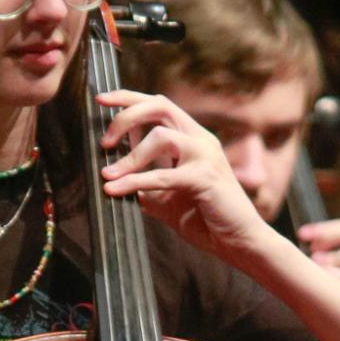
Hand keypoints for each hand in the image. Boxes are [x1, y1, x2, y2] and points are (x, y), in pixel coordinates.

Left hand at [97, 88, 263, 260]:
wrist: (238, 242)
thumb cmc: (205, 218)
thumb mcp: (166, 192)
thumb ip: (145, 176)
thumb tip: (111, 171)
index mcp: (193, 138)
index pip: (159, 105)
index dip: (128, 98)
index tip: (101, 101)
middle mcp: (201, 139)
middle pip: (160, 106)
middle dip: (126, 116)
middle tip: (104, 141)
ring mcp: (206, 155)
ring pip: (160, 136)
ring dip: (130, 157)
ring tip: (108, 175)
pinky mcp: (206, 177)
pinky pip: (162, 175)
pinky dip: (134, 181)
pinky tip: (115, 190)